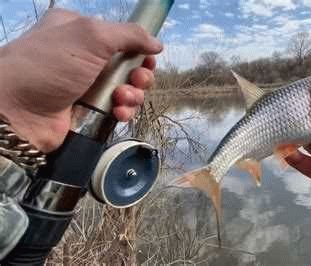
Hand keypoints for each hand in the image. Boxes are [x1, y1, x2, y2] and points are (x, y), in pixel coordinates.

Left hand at [0, 9, 161, 151]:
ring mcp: (85, 86)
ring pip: (126, 89)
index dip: (138, 49)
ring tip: (121, 99)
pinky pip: (117, 109)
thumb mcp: (91, 36)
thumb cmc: (49, 65)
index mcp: (79, 31)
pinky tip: (118, 113)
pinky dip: (123, 111)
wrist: (15, 111)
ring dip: (132, 95)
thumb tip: (157, 43)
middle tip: (137, 80)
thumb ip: (129, 34)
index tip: (147, 59)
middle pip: (128, 65)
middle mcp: (83, 57)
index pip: (120, 38)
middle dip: (139, 74)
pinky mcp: (87, 110)